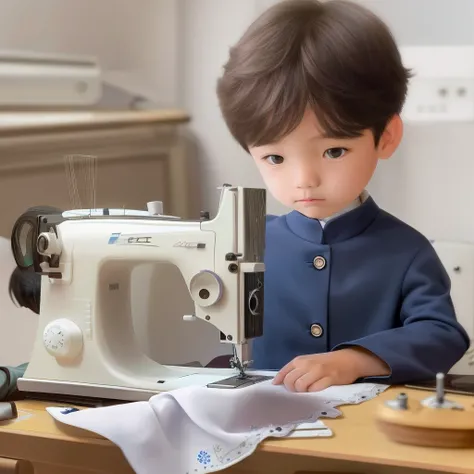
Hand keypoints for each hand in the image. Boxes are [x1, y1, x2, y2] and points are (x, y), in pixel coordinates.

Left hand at [272, 347, 389, 391]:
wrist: (348, 359)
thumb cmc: (325, 362)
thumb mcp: (308, 362)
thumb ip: (296, 370)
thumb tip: (281, 382)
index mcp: (300, 360)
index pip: (283, 372)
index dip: (279, 382)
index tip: (277, 388)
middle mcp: (307, 364)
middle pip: (290, 381)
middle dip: (292, 389)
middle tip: (299, 391)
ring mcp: (318, 371)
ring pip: (300, 386)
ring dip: (303, 392)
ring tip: (309, 391)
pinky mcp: (329, 379)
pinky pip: (315, 389)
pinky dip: (314, 393)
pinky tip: (317, 390)